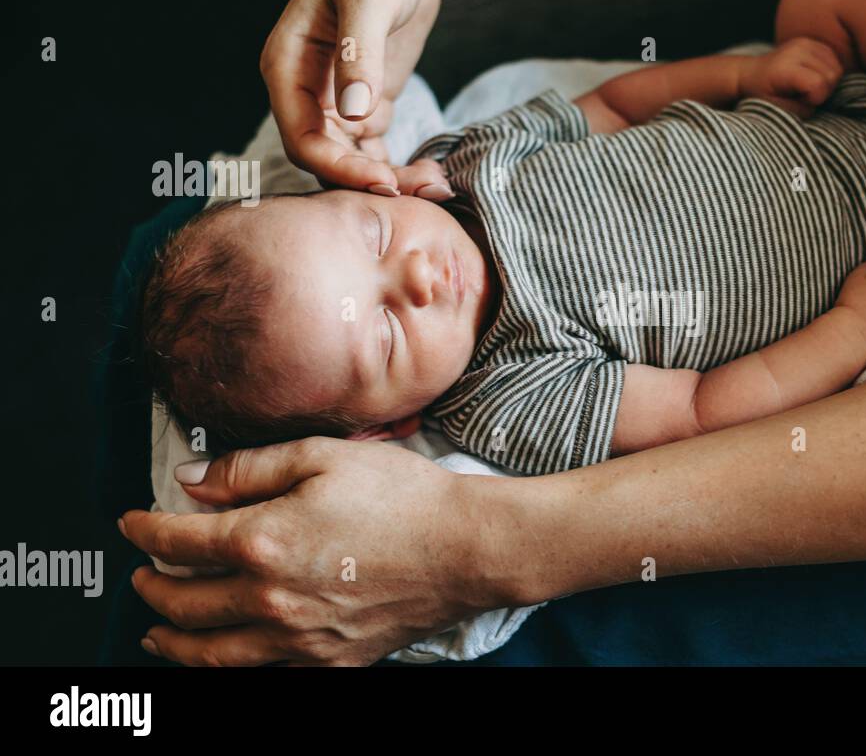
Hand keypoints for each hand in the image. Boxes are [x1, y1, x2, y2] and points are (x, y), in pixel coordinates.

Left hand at [119, 437, 524, 665]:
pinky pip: (262, 675)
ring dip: (172, 642)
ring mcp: (298, 640)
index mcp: (262, 541)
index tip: (132, 524)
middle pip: (184, 603)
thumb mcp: (323, 457)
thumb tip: (191, 481)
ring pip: (211, 654)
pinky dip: (229, 668)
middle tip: (142, 576)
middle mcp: (269, 599)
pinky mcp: (329, 663)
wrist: (466, 548)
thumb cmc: (403, 496)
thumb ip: (248, 468)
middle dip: (151, 587)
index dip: (144, 531)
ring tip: (157, 632)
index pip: (178, 541)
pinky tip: (226, 656)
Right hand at [260, 0, 446, 191]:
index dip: (339, 169)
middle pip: (327, 160)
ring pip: (351, 164)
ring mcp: (334, 104)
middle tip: (423, 192)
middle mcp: (304, 93)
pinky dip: (399, 170)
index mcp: (287, 67)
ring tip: (435, 187)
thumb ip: (359, 53)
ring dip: (390, 182)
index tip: (385, 183)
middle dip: (370, 183)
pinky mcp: (365, 109)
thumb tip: (353, 114)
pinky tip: (431, 177)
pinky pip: (374, 154)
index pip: (302, 138)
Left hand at [739, 37, 843, 117]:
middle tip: (804, 95)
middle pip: (832, 75)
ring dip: (828, 82)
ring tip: (808, 86)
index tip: (801, 101)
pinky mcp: (812, 41)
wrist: (751, 73)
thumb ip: (799, 110)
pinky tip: (814, 76)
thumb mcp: (775, 109)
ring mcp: (805, 43)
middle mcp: (797, 50)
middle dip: (823, 91)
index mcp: (786, 68)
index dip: (815, 99)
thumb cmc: (762, 94)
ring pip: (837, 67)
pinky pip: (834, 59)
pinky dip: (829, 71)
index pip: (818, 84)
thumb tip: (818, 102)